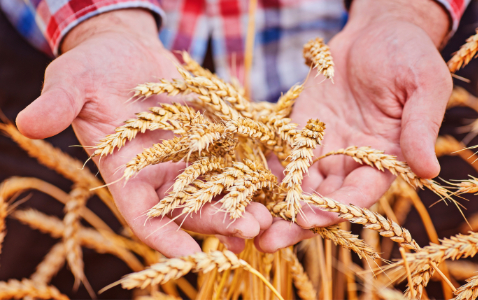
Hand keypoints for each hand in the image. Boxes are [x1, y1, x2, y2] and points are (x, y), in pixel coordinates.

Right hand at [16, 9, 270, 256]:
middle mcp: (160, 172)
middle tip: (249, 231)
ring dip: (243, 202)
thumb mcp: (71, 82)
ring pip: (218, 187)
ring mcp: (189, 156)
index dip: (163, 237)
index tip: (187, 254)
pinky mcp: (211, 135)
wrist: (124, 52)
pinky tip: (277, 178)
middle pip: (190, 207)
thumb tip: (27, 122)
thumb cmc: (92, 69)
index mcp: (125, 173)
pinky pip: (234, 155)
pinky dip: (254, 168)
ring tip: (271, 214)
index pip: (142, 215)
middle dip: (217, 221)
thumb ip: (58, 104)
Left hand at [256, 0, 451, 251]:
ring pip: (298, 185)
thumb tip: (427, 170)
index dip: (337, 208)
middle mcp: (350, 161)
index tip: (311, 218)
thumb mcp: (424, 86)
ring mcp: (323, 147)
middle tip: (267, 242)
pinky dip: (263, 172)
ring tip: (247, 224)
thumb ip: (420, 127)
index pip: (360, 194)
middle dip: (296, 221)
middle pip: (323, 200)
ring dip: (274, 206)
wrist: (377, 32)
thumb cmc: (409, 56)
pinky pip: (281, 155)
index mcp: (384, 159)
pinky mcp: (300, 130)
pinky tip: (239, 187)